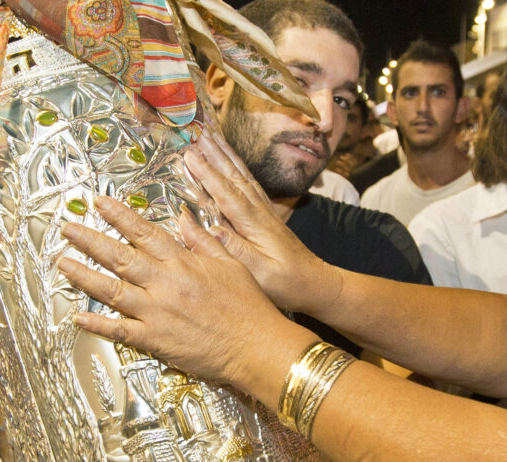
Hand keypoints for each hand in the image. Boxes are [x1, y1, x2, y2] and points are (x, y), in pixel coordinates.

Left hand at [58, 196, 301, 388]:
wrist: (257, 346)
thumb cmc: (249, 306)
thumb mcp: (232, 265)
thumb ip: (204, 241)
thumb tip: (182, 218)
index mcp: (183, 262)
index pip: (144, 232)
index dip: (119, 216)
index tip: (99, 203)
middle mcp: (165, 283)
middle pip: (119, 257)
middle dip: (90, 240)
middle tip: (67, 228)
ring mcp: (157, 312)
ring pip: (111, 290)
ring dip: (83, 276)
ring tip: (62, 264)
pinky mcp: (155, 339)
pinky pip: (119, 330)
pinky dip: (97, 324)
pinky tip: (78, 317)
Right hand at [184, 132, 341, 315]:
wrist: (318, 284)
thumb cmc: (287, 284)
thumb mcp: (259, 272)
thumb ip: (232, 249)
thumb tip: (204, 228)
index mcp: (255, 224)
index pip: (227, 193)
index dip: (207, 173)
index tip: (188, 153)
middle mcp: (261, 212)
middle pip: (235, 176)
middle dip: (215, 154)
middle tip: (196, 131)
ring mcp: (266, 212)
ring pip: (243, 176)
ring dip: (226, 155)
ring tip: (211, 135)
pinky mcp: (268, 216)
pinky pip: (250, 184)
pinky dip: (238, 168)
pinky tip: (232, 162)